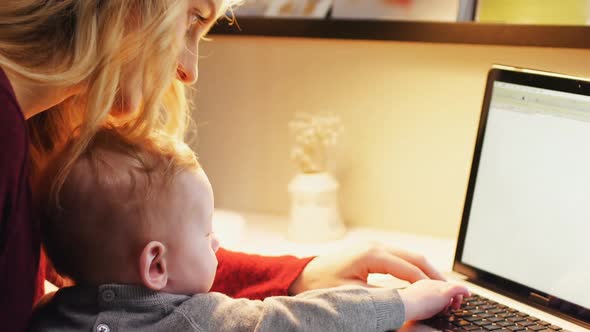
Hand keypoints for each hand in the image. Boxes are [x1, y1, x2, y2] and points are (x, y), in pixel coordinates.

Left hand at [289, 242, 444, 294]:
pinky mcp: (373, 252)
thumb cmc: (321, 286)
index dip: (431, 286)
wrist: (302, 276)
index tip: (447, 299)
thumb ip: (385, 299)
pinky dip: (416, 270)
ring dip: (428, 272)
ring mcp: (375, 246)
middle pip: (416, 258)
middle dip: (436, 276)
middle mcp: (376, 245)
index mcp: (371, 254)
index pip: (410, 270)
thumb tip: (411, 303)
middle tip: (454, 294)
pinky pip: (402, 259)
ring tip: (444, 290)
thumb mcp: (353, 296)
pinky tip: (424, 283)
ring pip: (411, 257)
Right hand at [398, 280, 469, 320]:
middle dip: (450, 298)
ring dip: (456, 298)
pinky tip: (468, 294)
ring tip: (456, 307)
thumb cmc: (407, 308)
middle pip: (445, 288)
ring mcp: (438, 286)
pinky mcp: (445, 291)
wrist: (406, 304)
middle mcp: (430, 283)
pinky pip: (459, 288)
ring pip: (452, 289)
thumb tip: (420, 310)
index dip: (442, 297)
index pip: (436, 288)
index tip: (444, 305)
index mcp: (422, 285)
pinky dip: (464, 290)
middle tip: (452, 307)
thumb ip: (418, 304)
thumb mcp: (413, 304)